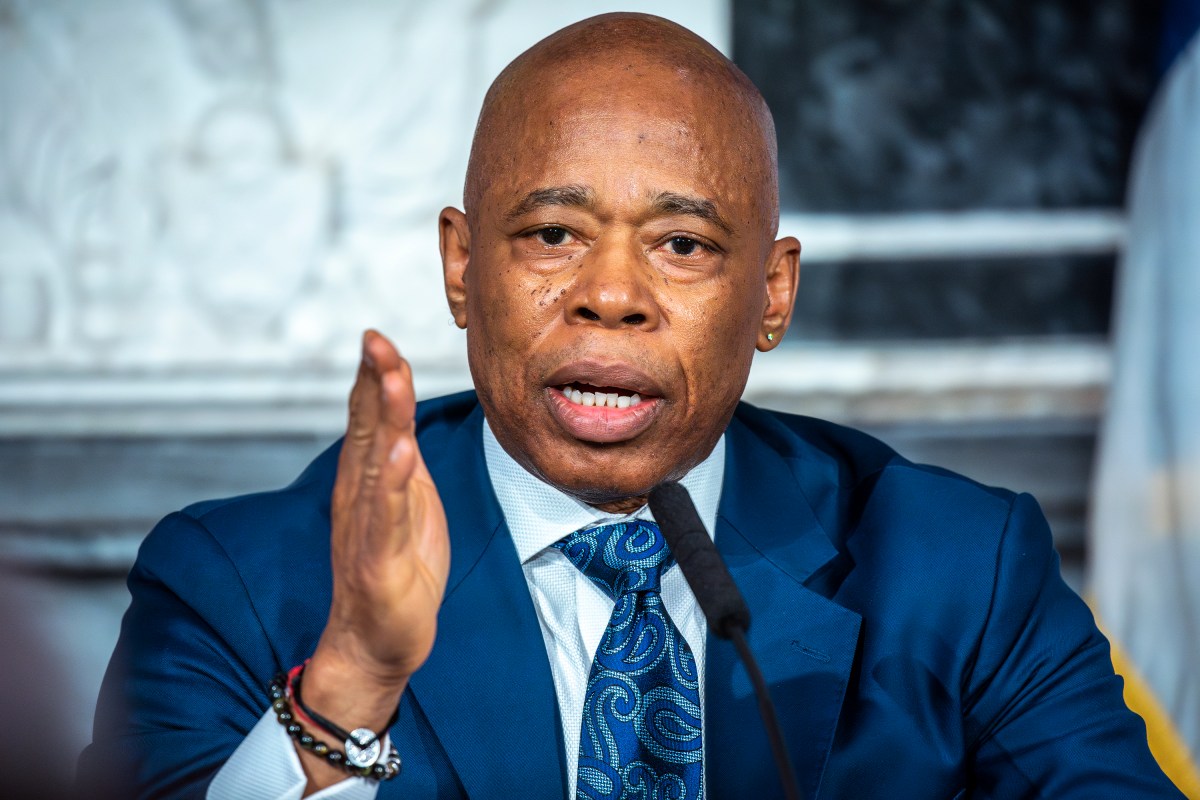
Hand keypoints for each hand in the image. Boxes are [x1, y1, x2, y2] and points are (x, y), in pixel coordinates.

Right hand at [298, 330, 449, 789]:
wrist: (379, 640)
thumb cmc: (396, 566)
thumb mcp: (406, 500)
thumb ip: (401, 456)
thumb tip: (403, 411)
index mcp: (367, 478)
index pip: (370, 418)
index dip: (375, 377)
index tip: (377, 336)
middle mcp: (358, 494)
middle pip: (367, 428)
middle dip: (373, 381)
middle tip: (375, 338)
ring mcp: (366, 525)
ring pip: (374, 463)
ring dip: (383, 418)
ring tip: (390, 377)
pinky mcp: (377, 559)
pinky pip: (385, 516)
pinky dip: (391, 484)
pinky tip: (400, 453)